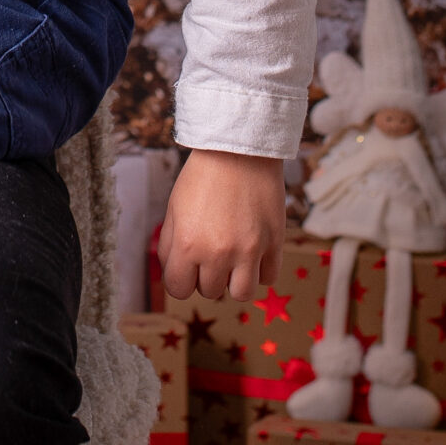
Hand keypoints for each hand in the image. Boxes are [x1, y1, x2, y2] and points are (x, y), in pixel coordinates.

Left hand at [159, 149, 284, 300]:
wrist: (238, 151)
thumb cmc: (203, 177)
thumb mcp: (174, 208)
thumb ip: (170, 245)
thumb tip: (172, 273)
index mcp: (187, 244)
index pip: (179, 289)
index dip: (180, 280)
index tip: (186, 269)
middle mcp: (218, 253)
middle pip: (210, 291)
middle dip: (207, 276)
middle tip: (210, 253)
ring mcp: (249, 251)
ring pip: (242, 294)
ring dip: (235, 281)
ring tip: (233, 259)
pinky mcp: (275, 244)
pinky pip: (269, 279)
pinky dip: (260, 270)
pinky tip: (253, 252)